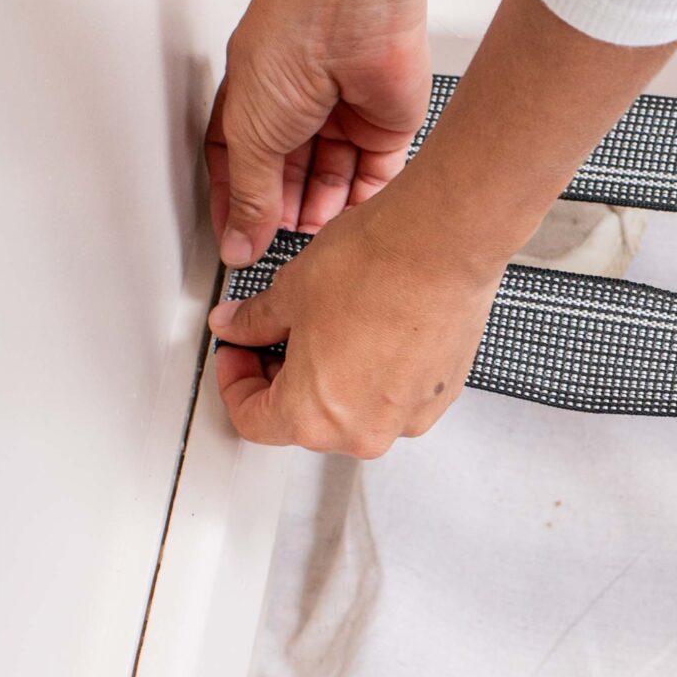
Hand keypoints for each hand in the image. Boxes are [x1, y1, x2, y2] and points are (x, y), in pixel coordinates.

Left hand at [208, 183, 500, 454]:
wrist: (443, 244)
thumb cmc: (375, 268)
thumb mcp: (291, 292)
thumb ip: (256, 322)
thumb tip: (238, 327)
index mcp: (313, 417)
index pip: (253, 420)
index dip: (234, 382)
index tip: (238, 354)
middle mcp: (362, 432)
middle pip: (303, 420)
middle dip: (281, 378)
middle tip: (274, 336)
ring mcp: (405, 418)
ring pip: (350, 409)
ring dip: (330, 377)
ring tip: (328, 326)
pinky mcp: (438, 397)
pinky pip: (391, 396)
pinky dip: (373, 373)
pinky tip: (369, 329)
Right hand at [209, 0, 430, 267]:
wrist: (349, 13)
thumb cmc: (289, 43)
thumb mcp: (250, 135)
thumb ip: (248, 195)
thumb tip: (238, 239)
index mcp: (254, 103)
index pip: (240, 166)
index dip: (238, 206)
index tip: (237, 243)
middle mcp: (297, 108)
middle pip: (290, 178)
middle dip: (284, 213)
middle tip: (277, 245)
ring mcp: (342, 116)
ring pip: (334, 181)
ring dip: (323, 213)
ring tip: (313, 238)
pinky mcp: (384, 124)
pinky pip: (377, 174)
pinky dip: (364, 201)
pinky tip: (353, 225)